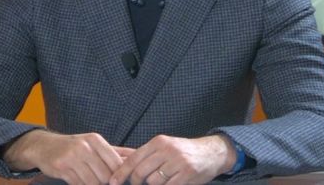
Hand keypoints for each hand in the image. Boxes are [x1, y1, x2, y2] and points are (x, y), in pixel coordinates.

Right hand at [3, 129, 134, 183]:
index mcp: (95, 140)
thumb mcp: (94, 144)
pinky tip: (80, 181)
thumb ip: (116, 151)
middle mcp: (84, 147)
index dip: (119, 175)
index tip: (118, 180)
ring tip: (91, 180)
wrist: (44, 146)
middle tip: (103, 181)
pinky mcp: (62, 168)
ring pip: (92, 182)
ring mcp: (72, 158)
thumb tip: (137, 155)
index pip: (115, 163)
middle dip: (106, 183)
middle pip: (105, 175)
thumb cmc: (74, 146)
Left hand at [109, 134, 235, 184]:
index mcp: (158, 142)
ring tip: (162, 180)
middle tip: (138, 184)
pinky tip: (170, 183)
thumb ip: (145, 155)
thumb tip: (120, 162)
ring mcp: (178, 162)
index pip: (133, 158)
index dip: (121, 172)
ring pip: (153, 182)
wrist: (211, 153)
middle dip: (136, 182)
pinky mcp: (187, 174)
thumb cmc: (183, 152)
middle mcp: (167, 150)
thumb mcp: (164, 147)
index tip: (112, 182)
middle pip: (140, 172)